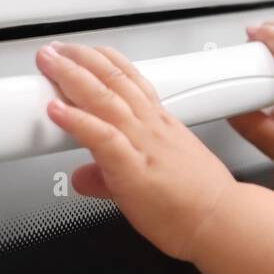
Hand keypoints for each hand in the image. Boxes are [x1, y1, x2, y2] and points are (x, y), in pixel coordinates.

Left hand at [36, 41, 238, 262]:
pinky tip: (56, 110)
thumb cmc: (198, 204)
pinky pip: (102, 137)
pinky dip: (77, 120)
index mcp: (160, 126)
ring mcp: (143, 145)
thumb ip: (109, 178)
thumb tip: (84, 178)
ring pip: (105, 99)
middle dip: (81, 59)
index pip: (131, 81)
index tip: (84, 51)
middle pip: (114, 80)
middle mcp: (152, 128)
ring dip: (73, 76)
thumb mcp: (152, 180)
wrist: (222, 223)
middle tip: (56, 49)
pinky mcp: (133, 169)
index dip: (104, 61)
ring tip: (50, 62)